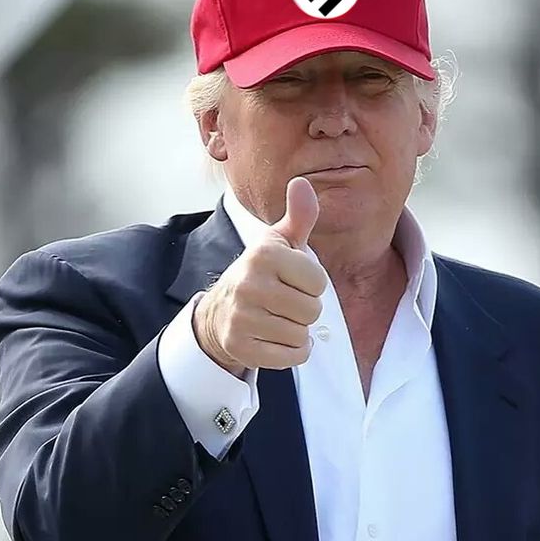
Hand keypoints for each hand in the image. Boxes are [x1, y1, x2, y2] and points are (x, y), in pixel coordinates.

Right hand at [192, 177, 327, 376]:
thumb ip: (299, 216)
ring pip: (302, 335)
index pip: (319, 282)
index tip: (292, 280)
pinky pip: (291, 357)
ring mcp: (242, 317)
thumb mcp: (280, 242)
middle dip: (305, 309)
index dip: (312, 284)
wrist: (221, 312)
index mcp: (264, 254)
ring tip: (276, 318)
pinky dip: (291, 353)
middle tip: (283, 302)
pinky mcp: (241, 347)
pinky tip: (274, 339)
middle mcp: (249, 283)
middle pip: (313, 310)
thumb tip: (303, 183)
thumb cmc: (262, 273)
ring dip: (297, 331)